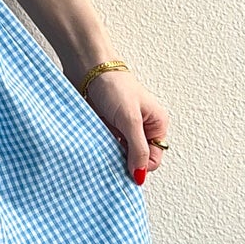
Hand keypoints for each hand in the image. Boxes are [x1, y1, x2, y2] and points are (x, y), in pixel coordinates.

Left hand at [79, 70, 169, 184]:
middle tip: (109, 156)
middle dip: (123, 161)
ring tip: (101, 146)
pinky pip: (105, 147)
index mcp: (157, 124)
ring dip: (110, 154)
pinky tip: (94, 144)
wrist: (87, 69)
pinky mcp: (106, 127)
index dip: (139, 166)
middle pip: (135, 158)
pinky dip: (100, 148)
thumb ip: (137, 149)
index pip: (153, 159)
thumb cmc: (114, 85)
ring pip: (119, 154)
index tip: (124, 167)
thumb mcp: (130, 120)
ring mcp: (123, 129)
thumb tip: (140, 174)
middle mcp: (142, 128)